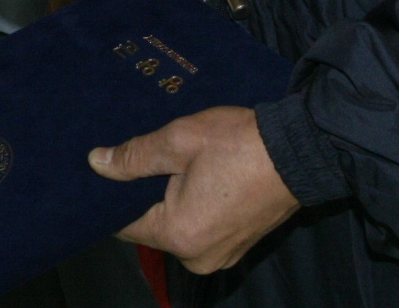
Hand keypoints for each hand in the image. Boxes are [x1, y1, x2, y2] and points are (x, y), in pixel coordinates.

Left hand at [90, 105, 299, 273]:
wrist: (302, 151)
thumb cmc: (240, 144)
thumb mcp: (179, 140)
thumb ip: (134, 156)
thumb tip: (96, 163)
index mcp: (178, 235)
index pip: (124, 225)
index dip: (114, 196)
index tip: (112, 170)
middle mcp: (197, 257)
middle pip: (152, 227)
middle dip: (147, 195)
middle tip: (150, 157)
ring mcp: (222, 255)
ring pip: (178, 228)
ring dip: (174, 200)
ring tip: (178, 164)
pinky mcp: (239, 246)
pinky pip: (202, 229)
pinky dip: (196, 207)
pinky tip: (202, 178)